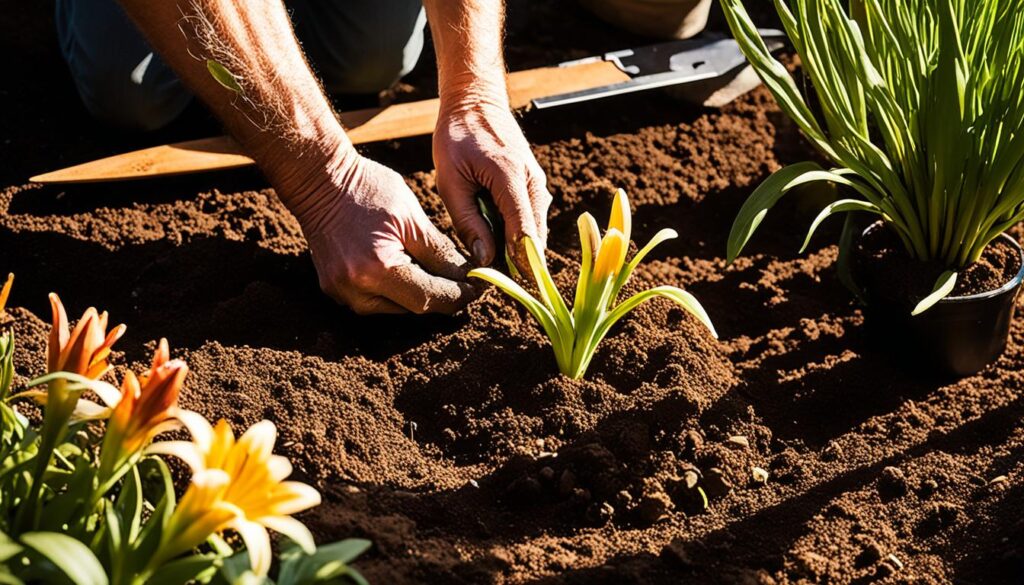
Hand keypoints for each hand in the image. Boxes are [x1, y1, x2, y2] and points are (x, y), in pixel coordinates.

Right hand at [294, 155, 476, 314]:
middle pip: (415, 307)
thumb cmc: (367, 190)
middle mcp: (356, 290)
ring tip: (436, 269)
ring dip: (419, 292)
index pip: (430, 297)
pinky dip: (396, 288)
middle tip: (466, 279)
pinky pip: (376, 300)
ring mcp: (342, 293)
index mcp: (377, 269)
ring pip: (397, 307)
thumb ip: (441, 253)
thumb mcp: (412, 218)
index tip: (479, 286)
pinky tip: (406, 267)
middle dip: (443, 294)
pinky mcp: (335, 290)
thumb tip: (468, 276)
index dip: (459, 295)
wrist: (319, 181)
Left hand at [433, 96, 552, 272]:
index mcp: (509, 177)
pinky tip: (502, 246)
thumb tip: (485, 258)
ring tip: (500, 271)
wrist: (475, 102)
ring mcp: (537, 182)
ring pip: (536, 229)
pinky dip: (520, 234)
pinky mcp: (535, 184)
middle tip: (503, 287)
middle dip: (522, 263)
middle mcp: (532, 181)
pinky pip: (532, 217)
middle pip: (536, 236)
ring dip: (521, 250)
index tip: (512, 288)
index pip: (523, 232)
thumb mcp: (450, 181)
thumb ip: (467, 221)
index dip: (520, 264)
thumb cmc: (456, 138)